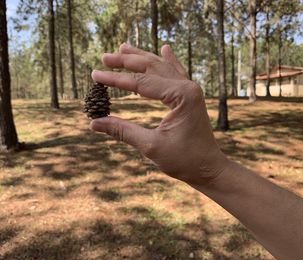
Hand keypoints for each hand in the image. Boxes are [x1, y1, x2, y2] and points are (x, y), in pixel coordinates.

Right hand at [90, 43, 229, 184]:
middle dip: (126, 62)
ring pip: (162, 67)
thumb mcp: (150, 146)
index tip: (95, 75)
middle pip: (151, 67)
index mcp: (181, 96)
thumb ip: (122, 131)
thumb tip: (94, 122)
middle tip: (104, 58)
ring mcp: (190, 90)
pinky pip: (176, 73)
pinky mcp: (190, 96)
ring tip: (123, 47)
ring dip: (141, 57)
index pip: (141, 83)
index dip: (116, 79)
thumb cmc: (184, 160)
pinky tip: (165, 49)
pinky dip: (168, 61)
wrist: (209, 168)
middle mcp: (188, 87)